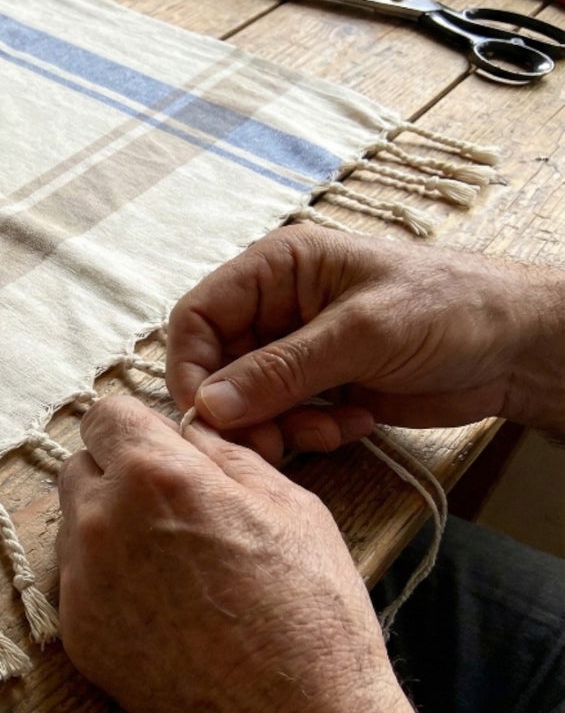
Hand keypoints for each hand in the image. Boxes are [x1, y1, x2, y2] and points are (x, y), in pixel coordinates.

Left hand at [56, 395, 399, 712]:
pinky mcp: (76, 634)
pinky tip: (160, 608)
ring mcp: (82, 582)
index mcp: (155, 476)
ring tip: (171, 563)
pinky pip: (77, 582)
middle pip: (80, 467)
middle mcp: (102, 522)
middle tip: (172, 508)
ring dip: (109, 527)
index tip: (161, 449)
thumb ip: (224, 456)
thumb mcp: (289, 505)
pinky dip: (107, 582)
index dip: (137, 428)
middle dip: (118, 474)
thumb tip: (189, 433)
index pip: (104, 415)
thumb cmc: (310, 612)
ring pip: (74, 525)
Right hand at [165, 226, 564, 460]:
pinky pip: (283, 418)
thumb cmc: (450, 308)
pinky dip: (308, 432)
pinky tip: (355, 424)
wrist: (521, 347)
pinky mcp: (320, 385)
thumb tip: (209, 405)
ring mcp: (297, 348)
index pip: (197, 316)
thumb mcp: (360, 334)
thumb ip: (281, 371)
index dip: (192, 367)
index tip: (210, 414)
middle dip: (241, 409)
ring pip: (247, 400)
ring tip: (328, 431)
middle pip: (217, 366)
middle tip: (271, 444)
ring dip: (279, 426)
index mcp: (276, 268)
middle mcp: (276, 305)